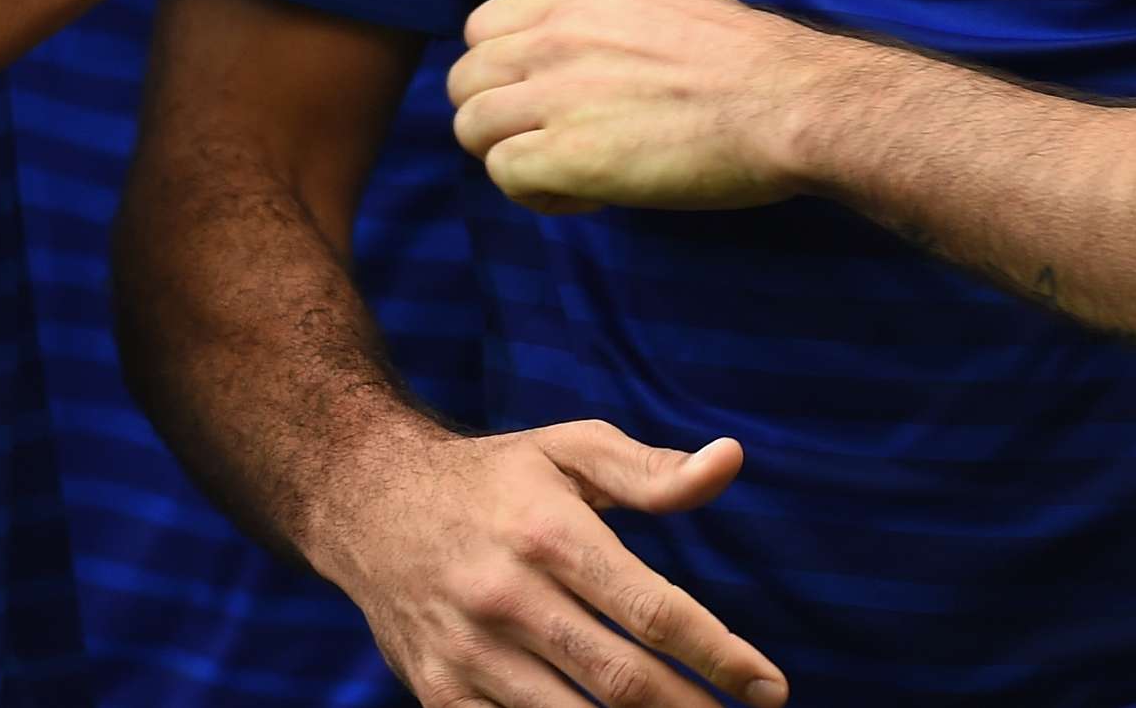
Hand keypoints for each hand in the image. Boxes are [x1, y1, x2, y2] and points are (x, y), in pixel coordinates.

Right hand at [308, 417, 786, 707]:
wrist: (367, 502)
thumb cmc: (494, 478)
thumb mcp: (571, 452)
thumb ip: (653, 471)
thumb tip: (731, 461)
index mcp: (550, 533)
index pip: (654, 610)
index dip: (720, 656)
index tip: (768, 687)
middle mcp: (508, 597)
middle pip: (621, 681)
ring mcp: (469, 653)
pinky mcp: (439, 694)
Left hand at [450, 0, 841, 214]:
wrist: (783, 100)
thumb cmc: (746, 59)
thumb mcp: (663, 4)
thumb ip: (606, 24)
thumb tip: (592, 52)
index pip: (481, 27)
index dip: (500, 68)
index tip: (536, 95)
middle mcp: (554, 39)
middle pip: (464, 80)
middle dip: (494, 116)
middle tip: (545, 141)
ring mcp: (556, 95)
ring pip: (472, 128)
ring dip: (508, 156)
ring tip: (563, 174)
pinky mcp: (567, 155)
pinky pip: (505, 175)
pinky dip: (535, 194)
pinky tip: (584, 196)